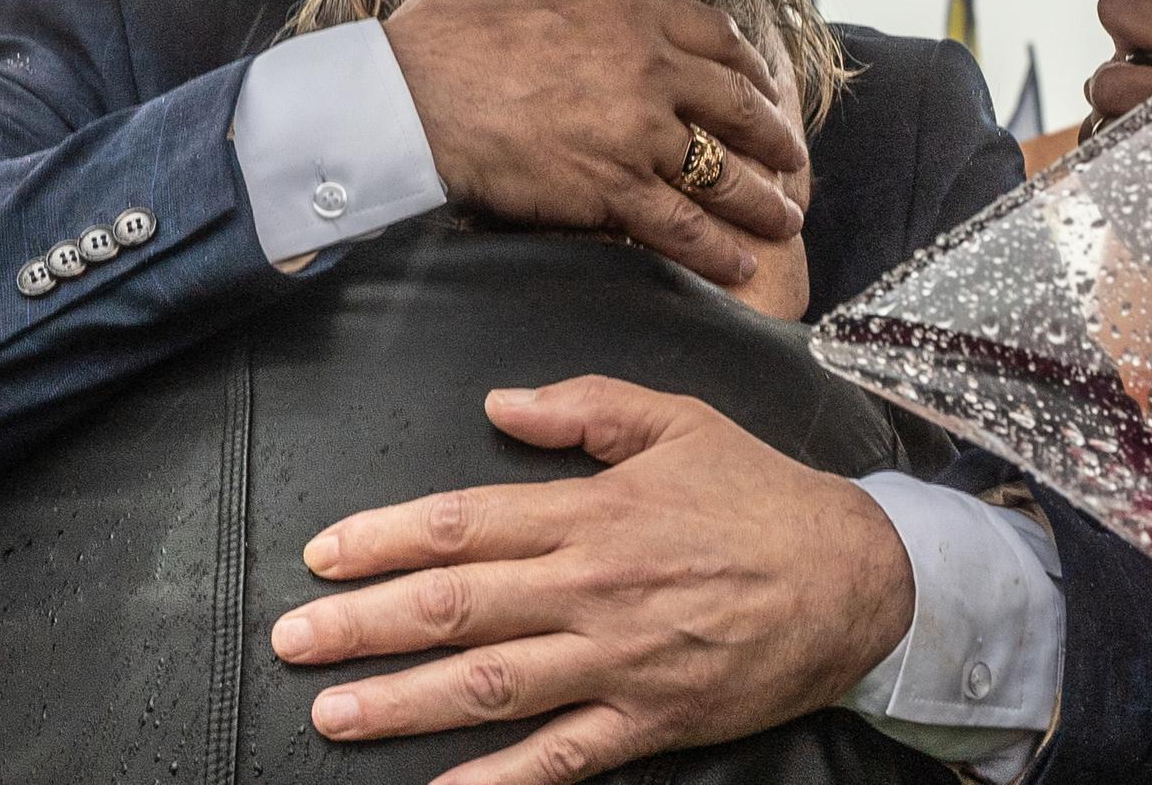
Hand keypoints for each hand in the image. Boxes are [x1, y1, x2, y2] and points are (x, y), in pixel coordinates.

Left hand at [270, 376, 914, 784]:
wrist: (857, 579)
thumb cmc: (761, 497)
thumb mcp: (678, 420)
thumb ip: (584, 407)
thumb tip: (499, 405)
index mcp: (591, 513)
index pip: (465, 525)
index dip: (384, 539)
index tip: (322, 554)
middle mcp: (591, 589)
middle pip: (457, 608)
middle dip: (365, 625)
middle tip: (293, 638)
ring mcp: (617, 661)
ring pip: (492, 686)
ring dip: (405, 702)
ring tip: (334, 713)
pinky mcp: (648, 720)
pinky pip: (562, 758)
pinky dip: (500, 783)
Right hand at [383, 0, 808, 287]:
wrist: (405, 100)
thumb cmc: (445, 30)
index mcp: (628, 13)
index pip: (717, 36)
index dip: (751, 66)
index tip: (766, 88)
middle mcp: (647, 72)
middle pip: (736, 106)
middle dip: (773, 137)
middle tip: (793, 159)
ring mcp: (635, 134)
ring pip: (720, 172)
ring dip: (760, 200)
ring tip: (783, 219)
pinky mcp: (611, 190)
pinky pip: (680, 226)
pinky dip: (717, 249)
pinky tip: (740, 265)